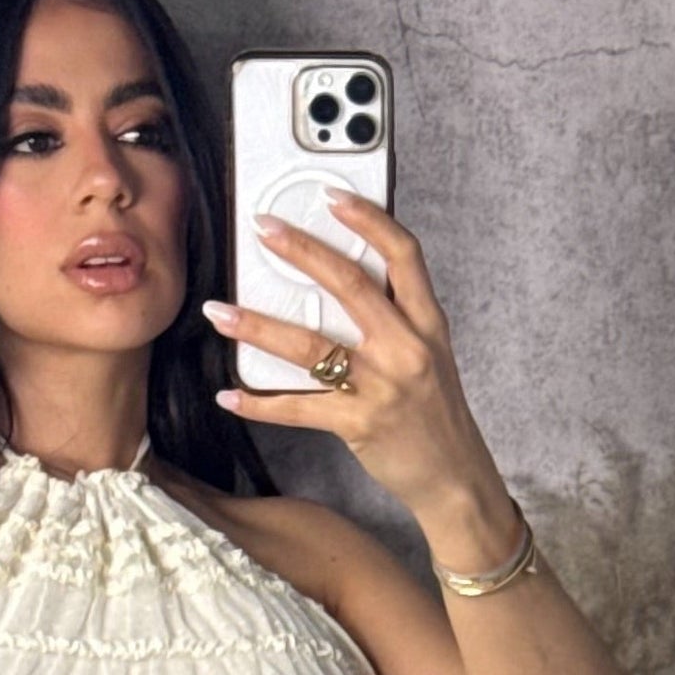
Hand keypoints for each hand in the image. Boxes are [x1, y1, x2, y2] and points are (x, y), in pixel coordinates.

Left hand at [203, 196, 519, 545]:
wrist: (456, 478)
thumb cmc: (436, 415)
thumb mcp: (431, 355)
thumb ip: (397, 319)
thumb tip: (345, 282)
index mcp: (428, 323)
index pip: (404, 254)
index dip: (368, 219)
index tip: (332, 196)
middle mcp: (407, 348)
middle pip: (350, 284)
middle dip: (301, 251)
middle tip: (263, 229)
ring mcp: (383, 386)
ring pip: (311, 346)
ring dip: (258, 326)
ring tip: (219, 312)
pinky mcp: (360, 424)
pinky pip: (299, 409)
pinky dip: (260, 403)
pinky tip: (230, 396)